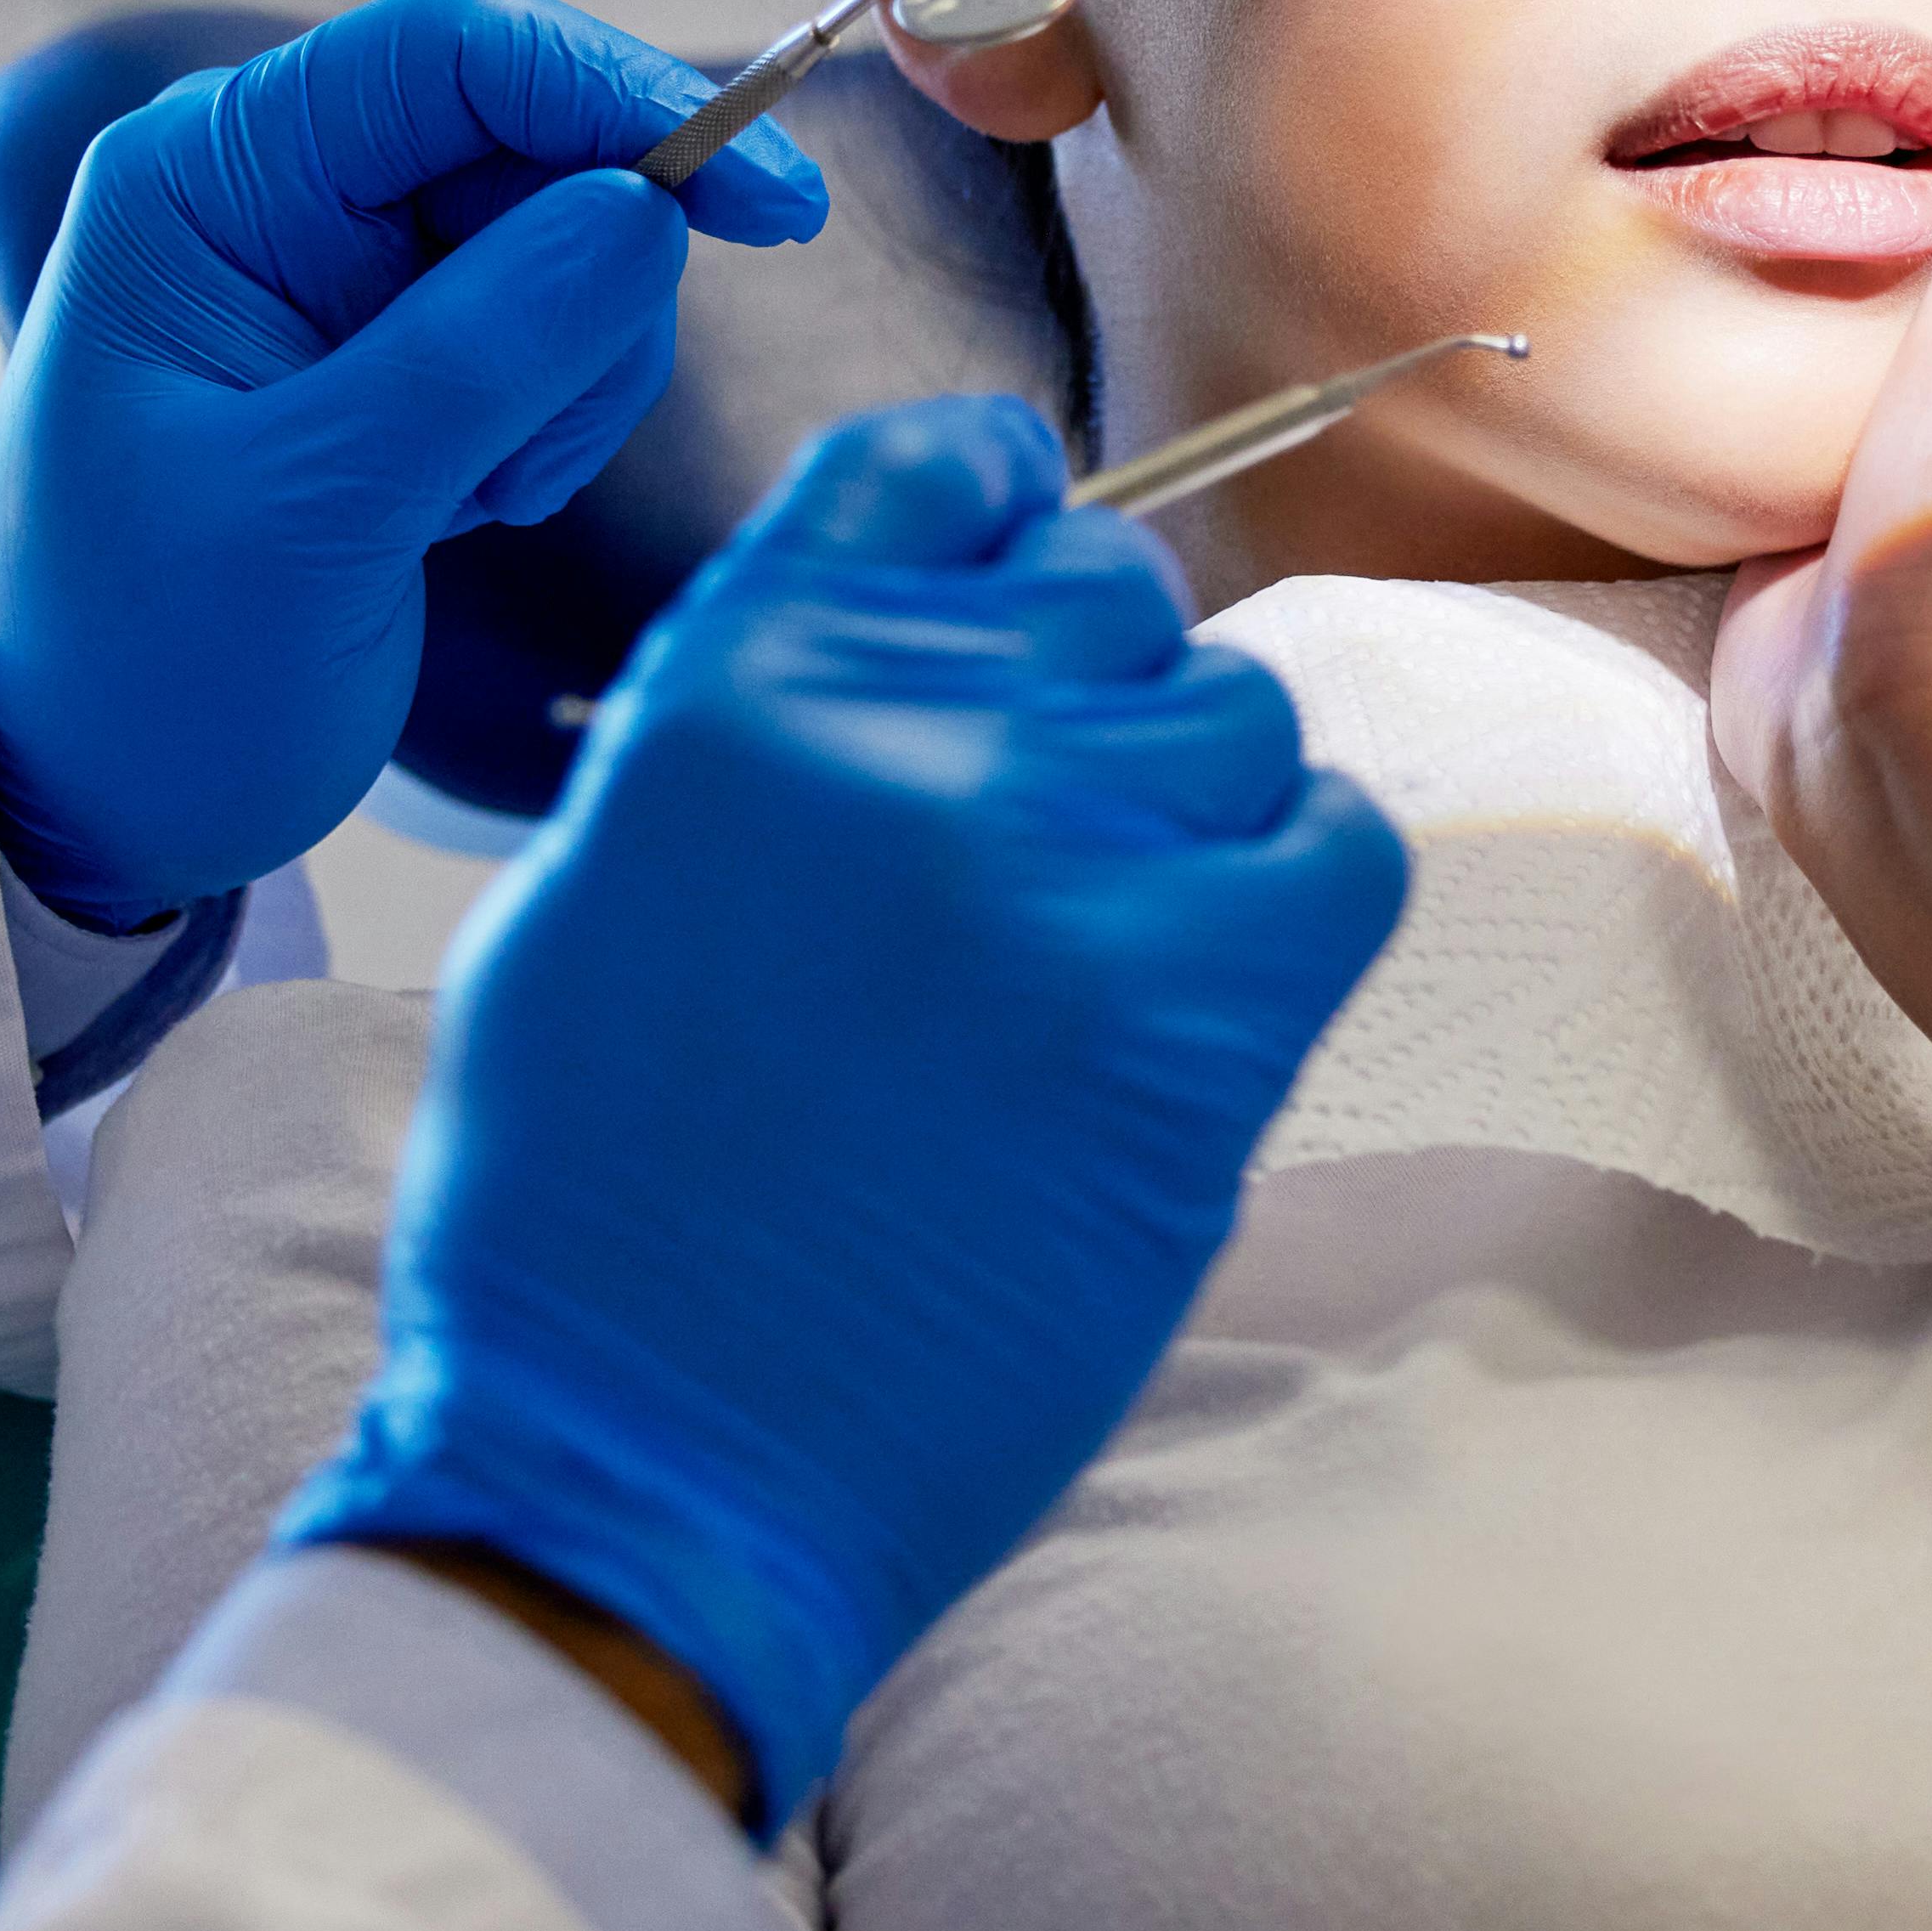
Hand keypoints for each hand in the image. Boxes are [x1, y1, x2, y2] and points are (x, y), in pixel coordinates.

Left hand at [0, 0, 825, 924]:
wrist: (91, 789)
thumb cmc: (145, 659)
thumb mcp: (308, 512)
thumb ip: (474, 355)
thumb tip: (646, 210)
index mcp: (211, 173)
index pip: (457, 49)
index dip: (624, 98)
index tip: (771, 207)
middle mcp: (280, 186)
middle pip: (539, 138)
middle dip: (590, 289)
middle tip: (528, 459)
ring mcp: (347, 267)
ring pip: (574, 237)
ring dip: (570, 378)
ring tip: (463, 502)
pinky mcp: (404, 350)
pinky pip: (559, 327)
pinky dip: (554, 419)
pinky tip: (461, 510)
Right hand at [277, 398, 1410, 1823]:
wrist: (648, 1461)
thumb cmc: (588, 1213)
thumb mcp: (599, 890)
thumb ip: (756, 732)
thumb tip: (908, 659)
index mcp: (733, 679)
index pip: (939, 469)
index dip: (1008, 516)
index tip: (1024, 578)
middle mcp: (905, 727)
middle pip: (1113, 595)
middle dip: (1097, 700)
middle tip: (1047, 855)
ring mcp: (1061, 853)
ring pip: (1239, 722)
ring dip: (1197, 818)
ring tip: (1106, 958)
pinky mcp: (1194, 1006)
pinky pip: (1343, 850)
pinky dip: (1299, 901)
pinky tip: (1211, 997)